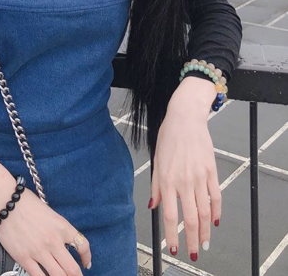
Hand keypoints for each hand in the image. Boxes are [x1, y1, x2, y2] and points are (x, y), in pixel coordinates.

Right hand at [0, 187, 91, 275]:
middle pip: (72, 269)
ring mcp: (39, 251)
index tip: (86, 263)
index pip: (83, 246)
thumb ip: (57, 230)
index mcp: (62, 227)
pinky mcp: (24, 258)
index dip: (87, 257)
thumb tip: (62, 244)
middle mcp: (54, 241)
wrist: (6, 201)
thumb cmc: (27, 203)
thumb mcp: (49, 213)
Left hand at [149, 77, 220, 260]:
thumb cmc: (168, 136)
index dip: (172, 234)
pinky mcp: (211, 171)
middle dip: (191, 239)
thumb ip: (155, 186)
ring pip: (205, 211)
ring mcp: (199, 177)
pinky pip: (215, 196)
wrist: (186, 117)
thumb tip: (152, 206)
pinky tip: (215, 222)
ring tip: (204, 243)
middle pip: (190, 218)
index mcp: (167, 179)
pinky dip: (216, 211)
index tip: (174, 248)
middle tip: (192, 253)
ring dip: (205, 231)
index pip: (169, 214)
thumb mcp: (156, 159)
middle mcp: (183, 181)